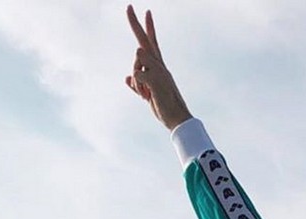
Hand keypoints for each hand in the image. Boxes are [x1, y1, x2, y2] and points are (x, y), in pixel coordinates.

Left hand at [125, 6, 191, 129]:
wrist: (178, 119)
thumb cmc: (165, 108)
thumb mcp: (149, 94)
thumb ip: (138, 84)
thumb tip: (127, 78)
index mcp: (159, 66)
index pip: (152, 43)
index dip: (149, 28)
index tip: (147, 12)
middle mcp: (159, 64)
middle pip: (144, 40)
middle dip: (135, 23)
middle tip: (128, 6)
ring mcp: (158, 70)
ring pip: (136, 61)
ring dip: (136, 81)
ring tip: (145, 95)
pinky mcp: (155, 78)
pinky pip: (136, 75)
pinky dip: (137, 87)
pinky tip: (146, 97)